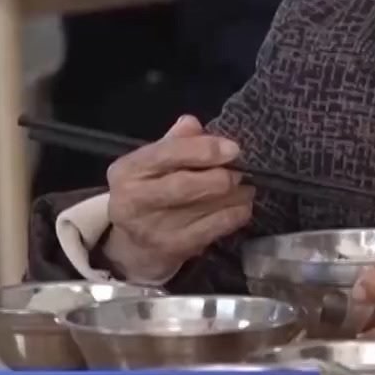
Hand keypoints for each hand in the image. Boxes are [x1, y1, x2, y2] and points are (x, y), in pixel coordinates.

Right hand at [101, 115, 253, 281]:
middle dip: (220, 176)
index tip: (232, 148)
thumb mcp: (149, 165)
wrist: (129, 248)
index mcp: (127, 170)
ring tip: (247, 188)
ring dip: (234, 196)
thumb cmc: (145, 195)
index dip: (202, 149)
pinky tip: (243, 208)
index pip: (165, 154)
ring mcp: (152, 228)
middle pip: (184, 185)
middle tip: (241, 172)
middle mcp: (134, 200)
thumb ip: (172, 143)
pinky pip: (212, 230)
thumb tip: (192, 124)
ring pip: (202, 208)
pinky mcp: (172, 250)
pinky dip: (234, 216)